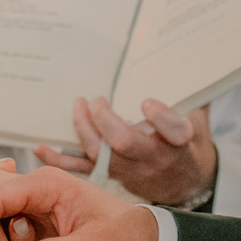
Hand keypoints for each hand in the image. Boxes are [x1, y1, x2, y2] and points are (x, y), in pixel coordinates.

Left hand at [35, 97, 215, 207]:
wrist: (187, 183)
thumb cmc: (190, 143)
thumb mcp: (199, 119)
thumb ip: (193, 92)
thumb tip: (190, 56)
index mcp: (180, 142)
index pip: (174, 131)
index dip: (160, 118)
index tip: (146, 101)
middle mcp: (153, 157)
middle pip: (126, 143)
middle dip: (107, 121)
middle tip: (98, 100)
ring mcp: (130, 169)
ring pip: (102, 154)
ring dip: (84, 130)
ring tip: (79, 106)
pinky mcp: (113, 174)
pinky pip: (83, 169)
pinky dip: (60, 159)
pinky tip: (41, 148)